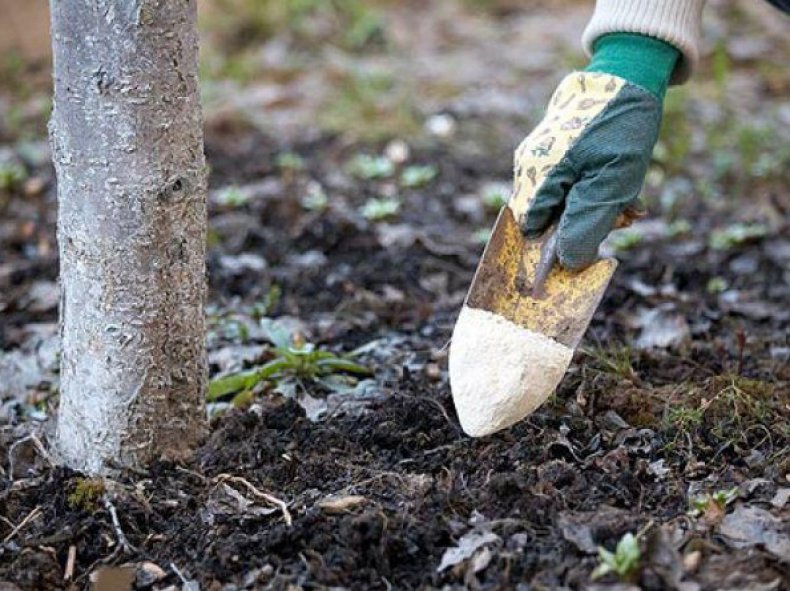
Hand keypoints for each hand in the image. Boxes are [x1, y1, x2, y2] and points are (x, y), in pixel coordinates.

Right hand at [508, 70, 659, 269]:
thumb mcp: (611, 183)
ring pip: (564, 203)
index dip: (558, 245)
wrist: (629, 71)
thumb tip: (568, 263)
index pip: (532, 232)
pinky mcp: (557, 150)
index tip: (592, 245)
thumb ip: (586, 225)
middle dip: (586, 224)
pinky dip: (597, 190)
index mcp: (536, 176)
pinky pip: (572, 184)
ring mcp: (541, 157)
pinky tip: (622, 184)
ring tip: (628, 200)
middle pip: (548, 219)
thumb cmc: (620, 128)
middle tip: (622, 216)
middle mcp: (530, 167)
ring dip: (598, 208)